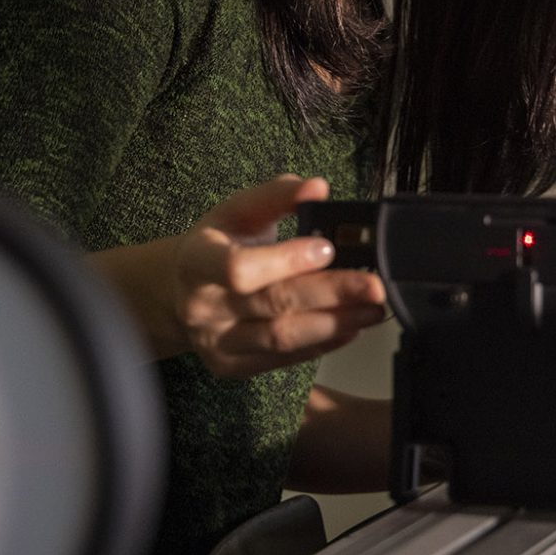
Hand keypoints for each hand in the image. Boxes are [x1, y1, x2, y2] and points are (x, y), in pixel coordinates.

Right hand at [168, 175, 386, 379]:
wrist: (182, 291)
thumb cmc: (217, 245)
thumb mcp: (237, 212)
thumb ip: (276, 197)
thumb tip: (317, 188)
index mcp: (196, 261)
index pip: (239, 268)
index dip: (287, 260)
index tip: (328, 248)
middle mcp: (201, 307)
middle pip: (273, 304)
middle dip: (331, 294)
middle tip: (373, 285)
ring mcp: (215, 342)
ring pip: (283, 338)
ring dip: (335, 323)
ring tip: (373, 309)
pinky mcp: (231, 366)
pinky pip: (284, 360)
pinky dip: (322, 343)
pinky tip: (350, 327)